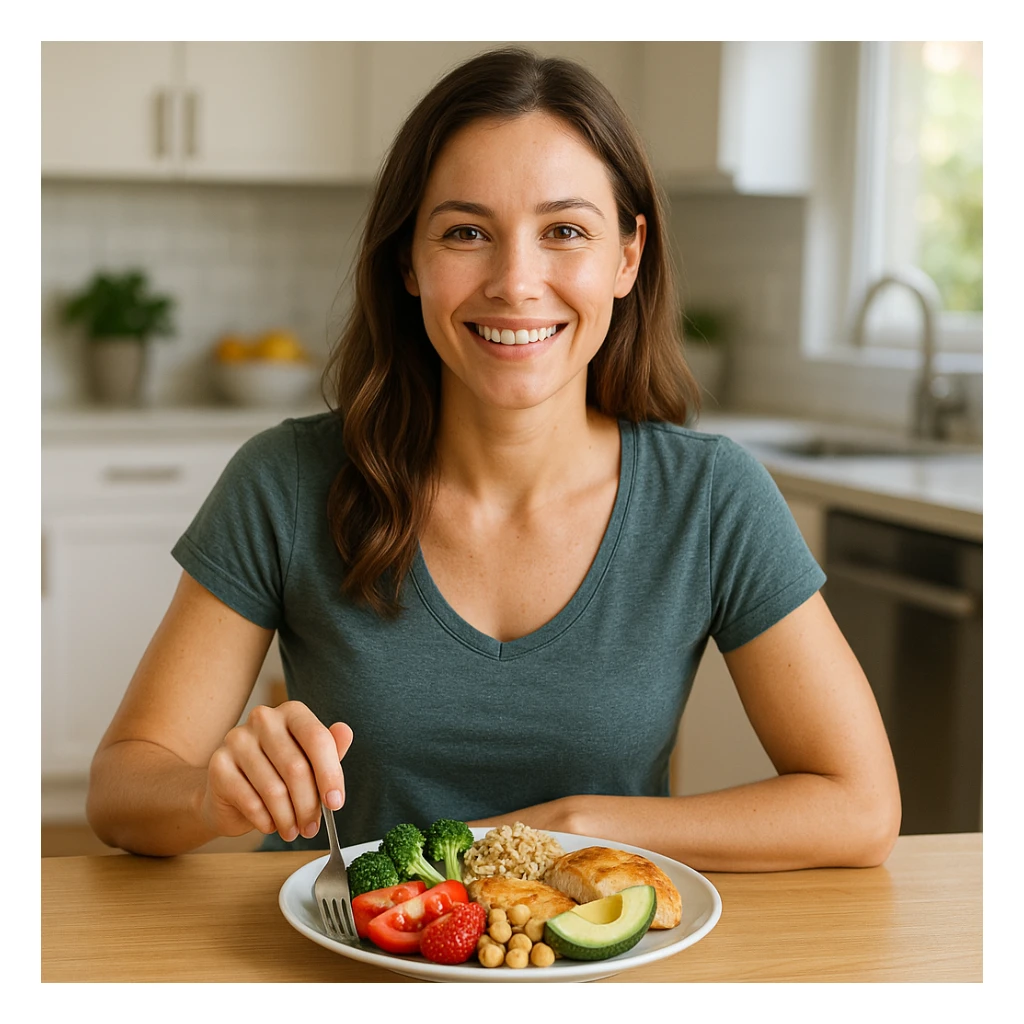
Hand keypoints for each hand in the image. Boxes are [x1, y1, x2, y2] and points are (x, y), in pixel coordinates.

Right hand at [200, 700, 353, 842]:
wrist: (229, 792)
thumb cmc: (277, 773)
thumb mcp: (309, 761)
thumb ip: (330, 749)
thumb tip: (345, 732)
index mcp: (291, 712)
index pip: (317, 739)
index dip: (330, 775)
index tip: (336, 804)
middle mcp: (263, 719)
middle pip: (296, 767)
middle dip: (308, 805)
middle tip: (312, 828)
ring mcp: (237, 739)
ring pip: (274, 789)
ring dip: (288, 818)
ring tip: (293, 831)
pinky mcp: (218, 764)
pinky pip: (250, 801)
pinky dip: (265, 821)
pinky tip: (271, 825)